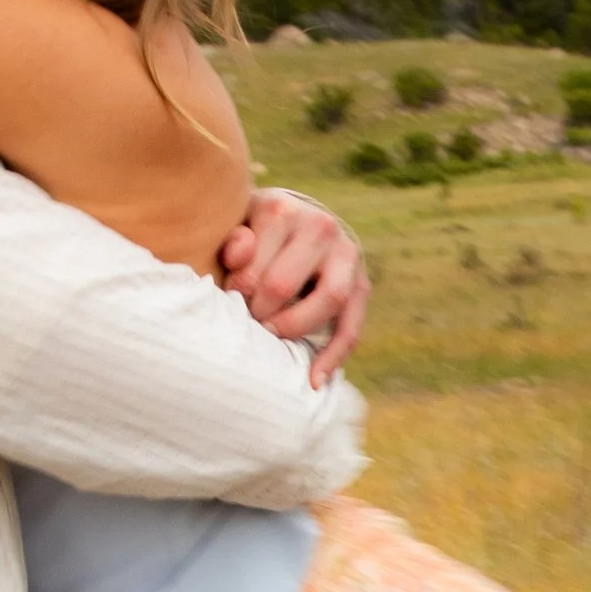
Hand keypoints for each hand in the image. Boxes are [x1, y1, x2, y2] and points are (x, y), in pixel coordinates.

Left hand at [220, 188, 370, 380]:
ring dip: (293, 329)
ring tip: (271, 338)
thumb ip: (234, 239)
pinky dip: (334, 357)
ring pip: (328, 301)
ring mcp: (347, 256)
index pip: (253, 266)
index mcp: (283, 210)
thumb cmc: (257, 231)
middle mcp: (321, 227)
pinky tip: (316, 380)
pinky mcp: (362, 285)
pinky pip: (351, 327)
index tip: (229, 301)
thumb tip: (238, 255)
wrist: (300, 221)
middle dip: (260, 313)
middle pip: (284, 286)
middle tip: (248, 322)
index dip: (236, 294)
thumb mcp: (239, 224)